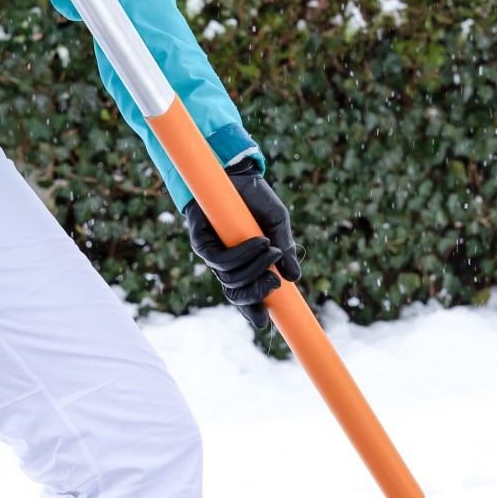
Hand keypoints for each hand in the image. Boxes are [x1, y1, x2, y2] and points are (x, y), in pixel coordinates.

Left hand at [184, 162, 301, 329]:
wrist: (237, 174)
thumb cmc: (257, 200)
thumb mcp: (278, 226)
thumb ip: (286, 252)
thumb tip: (295, 278)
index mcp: (245, 266)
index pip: (246, 297)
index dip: (253, 313)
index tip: (265, 323)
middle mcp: (227, 264)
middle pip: (235, 294)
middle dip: (256, 295)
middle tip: (275, 284)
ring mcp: (213, 254)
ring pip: (229, 279)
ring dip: (254, 268)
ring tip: (272, 250)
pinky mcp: (201, 241)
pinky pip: (219, 259)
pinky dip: (242, 254)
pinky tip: (259, 241)